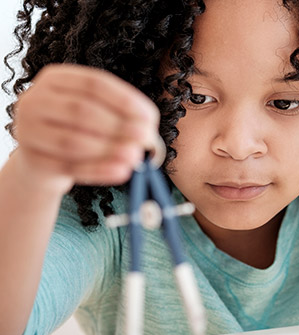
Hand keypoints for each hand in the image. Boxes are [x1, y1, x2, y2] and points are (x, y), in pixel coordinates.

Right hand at [12, 64, 158, 193]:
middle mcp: (36, 100)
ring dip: (109, 150)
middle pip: (81, 110)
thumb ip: (122, 118)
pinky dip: (98, 170)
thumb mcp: (98, 116)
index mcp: (56, 78)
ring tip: (135, 157)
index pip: (94, 83)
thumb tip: (149, 133)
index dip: (126, 101)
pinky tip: (121, 172)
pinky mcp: (31, 161)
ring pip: (73, 141)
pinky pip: (69, 167)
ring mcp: (28, 130)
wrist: (43, 162)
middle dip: (119, 126)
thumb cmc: (78, 132)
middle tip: (145, 140)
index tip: (150, 119)